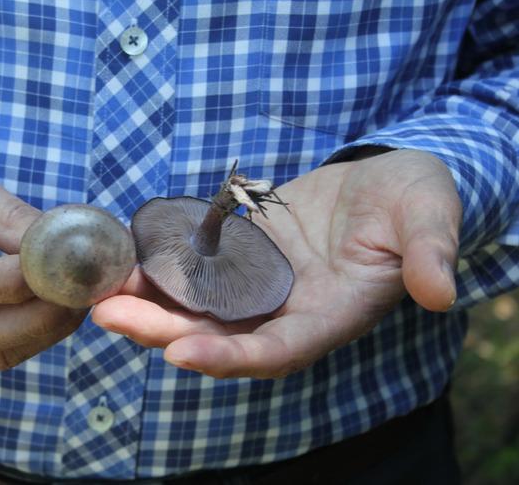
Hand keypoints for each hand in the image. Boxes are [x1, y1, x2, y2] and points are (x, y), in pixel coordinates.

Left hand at [92, 149, 460, 377]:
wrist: (381, 180)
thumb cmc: (411, 199)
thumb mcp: (429, 213)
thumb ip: (429, 250)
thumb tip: (440, 291)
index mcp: (329, 313)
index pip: (278, 350)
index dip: (232, 357)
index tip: (182, 354)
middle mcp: (285, 310)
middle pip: (218, 336)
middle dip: (162, 332)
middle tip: (107, 315)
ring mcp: (257, 285)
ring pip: (196, 308)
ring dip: (147, 305)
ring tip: (98, 291)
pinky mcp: (238, 256)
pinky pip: (193, 272)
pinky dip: (157, 271)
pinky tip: (122, 260)